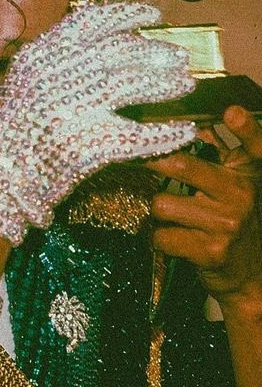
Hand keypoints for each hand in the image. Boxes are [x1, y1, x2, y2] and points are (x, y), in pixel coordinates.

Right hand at [0, 1, 196, 243]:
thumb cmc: (4, 137)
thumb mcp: (21, 86)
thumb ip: (54, 66)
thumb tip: (100, 52)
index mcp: (40, 57)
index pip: (92, 20)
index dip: (127, 14)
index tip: (152, 15)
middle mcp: (59, 76)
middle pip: (122, 51)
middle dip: (156, 53)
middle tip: (177, 59)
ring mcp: (75, 110)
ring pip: (135, 85)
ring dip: (165, 84)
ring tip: (184, 86)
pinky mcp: (89, 145)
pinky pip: (138, 136)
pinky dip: (165, 134)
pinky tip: (183, 132)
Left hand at [147, 106, 261, 306]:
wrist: (251, 274)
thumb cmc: (234, 221)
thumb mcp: (237, 184)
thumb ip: (222, 154)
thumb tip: (198, 122)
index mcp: (249, 173)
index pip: (254, 145)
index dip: (245, 128)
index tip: (231, 112)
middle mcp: (242, 195)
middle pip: (183, 166)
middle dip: (152, 162)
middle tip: (137, 159)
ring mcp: (227, 224)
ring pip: (163, 204)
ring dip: (158, 211)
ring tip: (172, 217)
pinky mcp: (210, 251)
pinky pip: (161, 235)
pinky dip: (159, 238)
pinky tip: (174, 239)